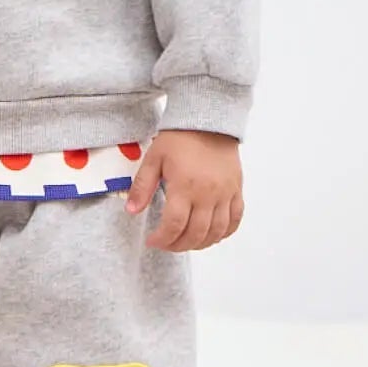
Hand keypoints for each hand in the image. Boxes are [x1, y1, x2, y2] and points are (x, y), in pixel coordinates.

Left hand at [124, 130, 244, 251]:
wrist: (208, 121)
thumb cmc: (179, 138)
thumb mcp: (154, 159)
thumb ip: (142, 187)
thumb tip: (131, 211)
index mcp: (184, 187)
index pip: (174, 226)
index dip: (162, 239)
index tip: (152, 241)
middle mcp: (208, 194)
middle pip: (195, 234)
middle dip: (178, 245)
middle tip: (166, 244)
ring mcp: (225, 194)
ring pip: (216, 232)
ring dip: (200, 244)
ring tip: (185, 242)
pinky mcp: (236, 190)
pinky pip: (235, 220)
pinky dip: (224, 233)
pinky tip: (211, 235)